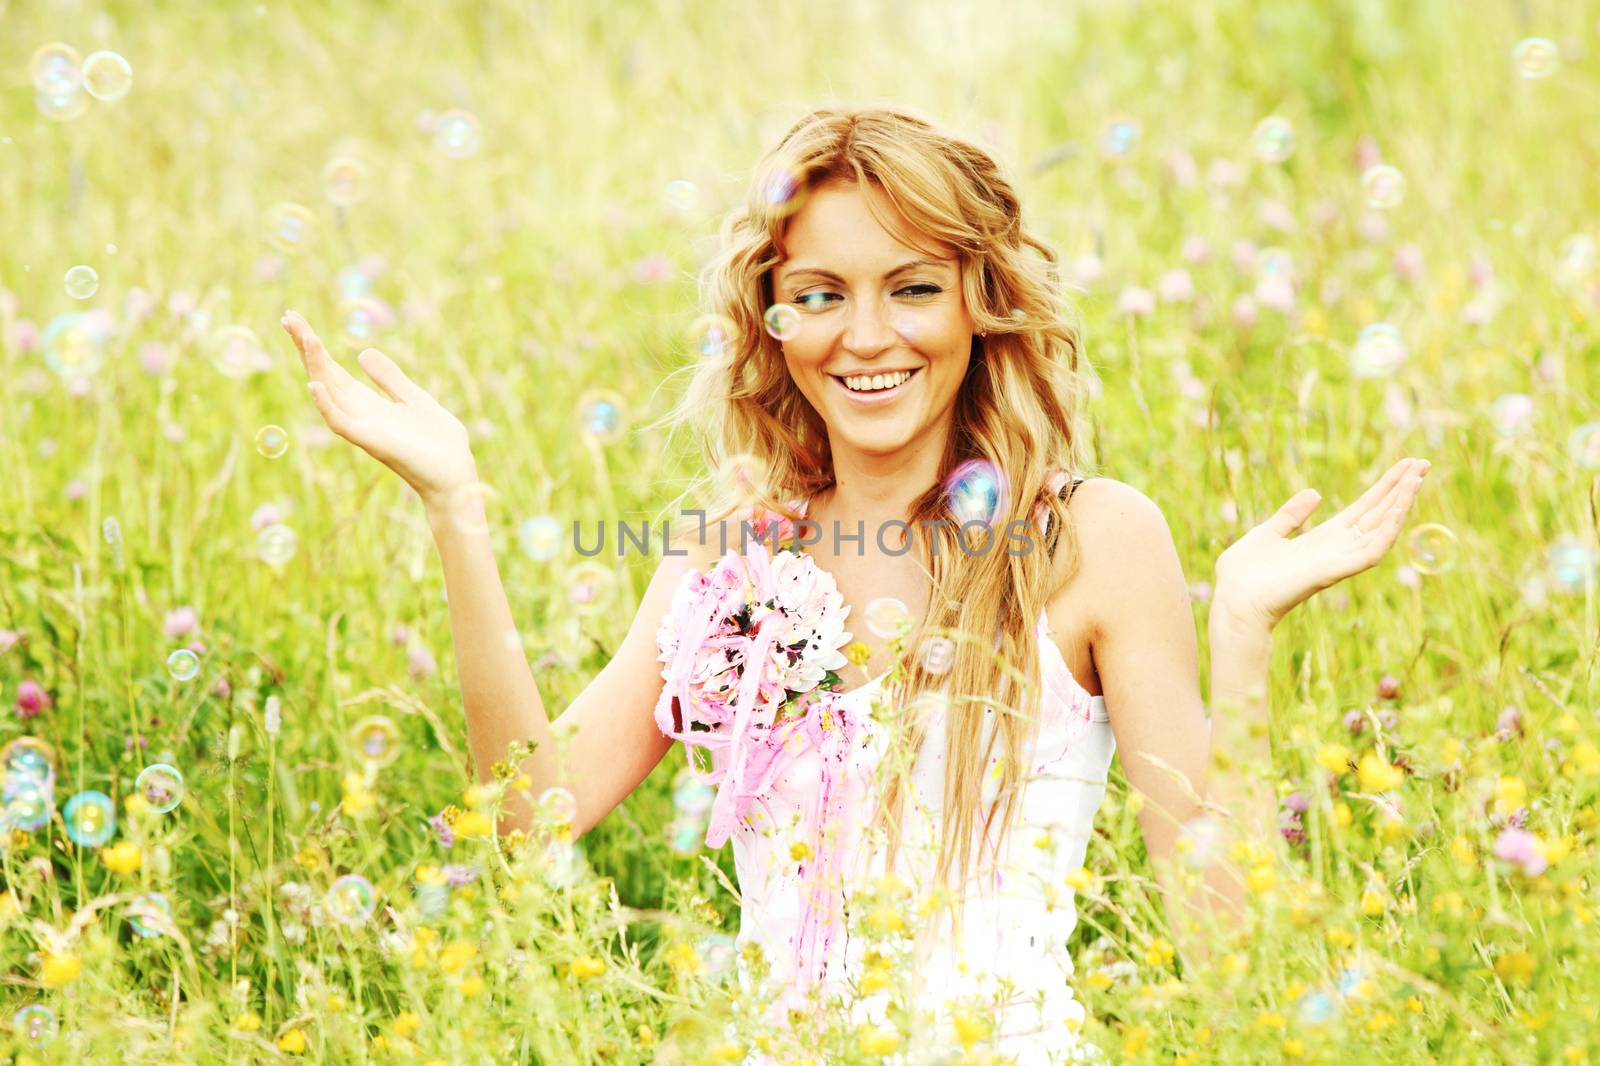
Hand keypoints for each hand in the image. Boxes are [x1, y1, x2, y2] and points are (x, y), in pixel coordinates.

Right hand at [282, 310, 477, 508]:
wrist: (456, 477)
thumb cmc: (438, 444)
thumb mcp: (414, 399)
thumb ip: (389, 379)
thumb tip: (362, 352)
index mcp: (370, 404)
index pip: (335, 372)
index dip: (317, 348)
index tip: (297, 320)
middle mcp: (360, 415)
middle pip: (326, 377)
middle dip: (307, 349)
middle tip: (288, 318)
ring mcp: (364, 429)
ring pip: (330, 395)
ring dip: (315, 368)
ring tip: (305, 338)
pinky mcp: (373, 443)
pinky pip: (342, 424)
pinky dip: (327, 406)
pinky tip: (315, 386)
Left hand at [1212, 457, 1431, 631]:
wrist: (1233, 601)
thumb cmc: (1245, 575)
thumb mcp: (1268, 533)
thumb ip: (1291, 515)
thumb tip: (1314, 492)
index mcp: (1322, 538)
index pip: (1363, 508)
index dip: (1384, 487)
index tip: (1405, 465)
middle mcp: (1337, 548)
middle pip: (1378, 514)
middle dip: (1401, 490)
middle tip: (1423, 463)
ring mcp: (1338, 561)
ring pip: (1381, 530)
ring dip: (1400, 505)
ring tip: (1416, 478)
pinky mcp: (1333, 571)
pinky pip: (1369, 552)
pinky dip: (1386, 532)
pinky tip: (1397, 510)